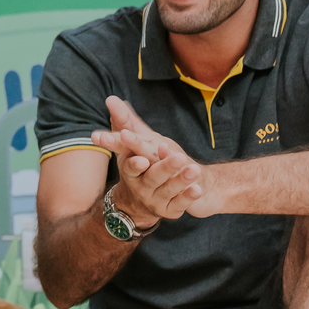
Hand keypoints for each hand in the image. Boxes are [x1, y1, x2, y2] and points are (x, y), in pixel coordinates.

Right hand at [93, 96, 201, 224]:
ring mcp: (155, 200)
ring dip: (181, 179)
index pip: (129, 165)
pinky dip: (188, 197)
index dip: (134, 163)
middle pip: (152, 177)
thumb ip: (124, 122)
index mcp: (130, 171)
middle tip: (178, 156)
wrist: (147, 200)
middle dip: (164, 168)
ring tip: (193, 169)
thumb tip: (111, 98)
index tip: (141, 159)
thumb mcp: (131, 145)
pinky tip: (197, 189)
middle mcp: (140, 187)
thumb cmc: (139, 167)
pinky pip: (179, 203)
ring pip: (168, 189)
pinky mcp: (169, 210)